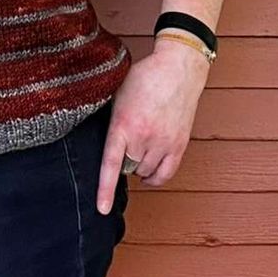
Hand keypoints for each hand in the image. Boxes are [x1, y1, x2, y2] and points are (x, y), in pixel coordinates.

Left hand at [95, 40, 210, 207]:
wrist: (177, 69)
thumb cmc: (144, 77)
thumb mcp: (116, 94)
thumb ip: (109, 119)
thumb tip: (98, 139)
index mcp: (123, 123)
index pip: (111, 163)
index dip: (105, 188)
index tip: (101, 208)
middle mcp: (144, 137)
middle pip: (128, 167)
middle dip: (122, 159)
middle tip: (124, 141)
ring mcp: (164, 143)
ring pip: (145, 171)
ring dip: (137, 165)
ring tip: (136, 146)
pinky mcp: (179, 145)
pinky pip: (165, 174)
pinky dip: (154, 176)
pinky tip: (148, 171)